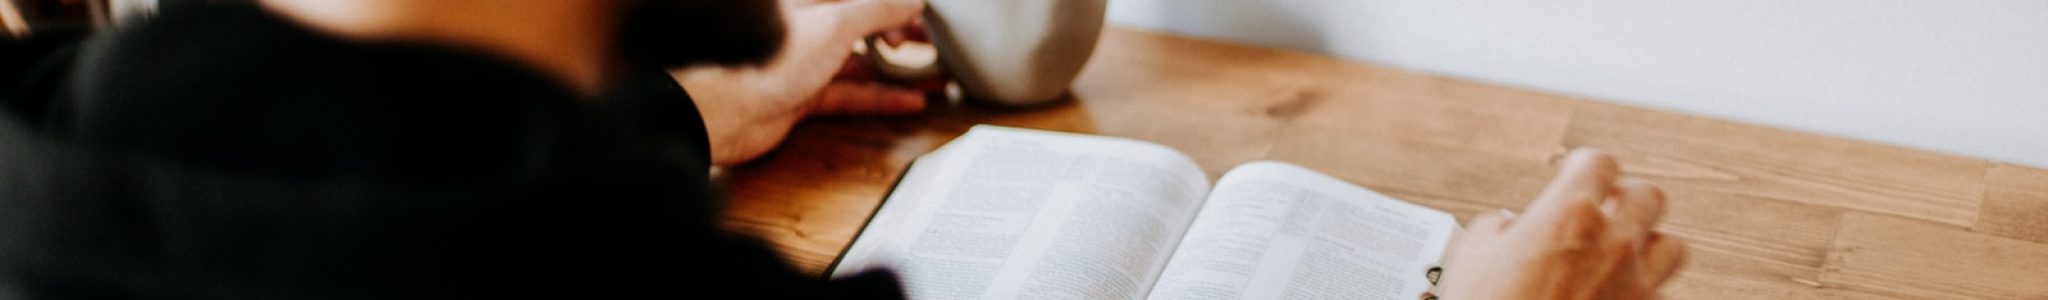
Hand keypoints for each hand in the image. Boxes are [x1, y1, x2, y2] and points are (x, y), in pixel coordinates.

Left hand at [677, 0, 935, 164]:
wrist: (723, 111)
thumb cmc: (766, 59)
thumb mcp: (835, 23)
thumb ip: (878, 8)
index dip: (897, 4)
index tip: (926, 15)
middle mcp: (807, 26)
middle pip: (864, 24)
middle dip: (902, 34)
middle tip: (934, 45)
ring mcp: (804, 62)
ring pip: (860, 61)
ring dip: (898, 69)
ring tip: (935, 76)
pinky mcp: (801, 95)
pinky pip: (850, 93)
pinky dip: (880, 97)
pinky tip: (909, 101)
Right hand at [1436, 148, 1687, 299]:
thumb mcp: (1472, 258)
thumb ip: (1497, 230)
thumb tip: (1505, 227)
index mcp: (1570, 215)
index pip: (1599, 163)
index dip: (1585, 164)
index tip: (1577, 171)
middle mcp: (1613, 244)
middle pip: (1649, 195)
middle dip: (1626, 197)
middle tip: (1606, 206)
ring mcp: (1635, 284)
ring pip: (1671, 245)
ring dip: (1649, 243)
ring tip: (1625, 250)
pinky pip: (1660, 295)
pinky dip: (1644, 291)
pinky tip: (1621, 294)